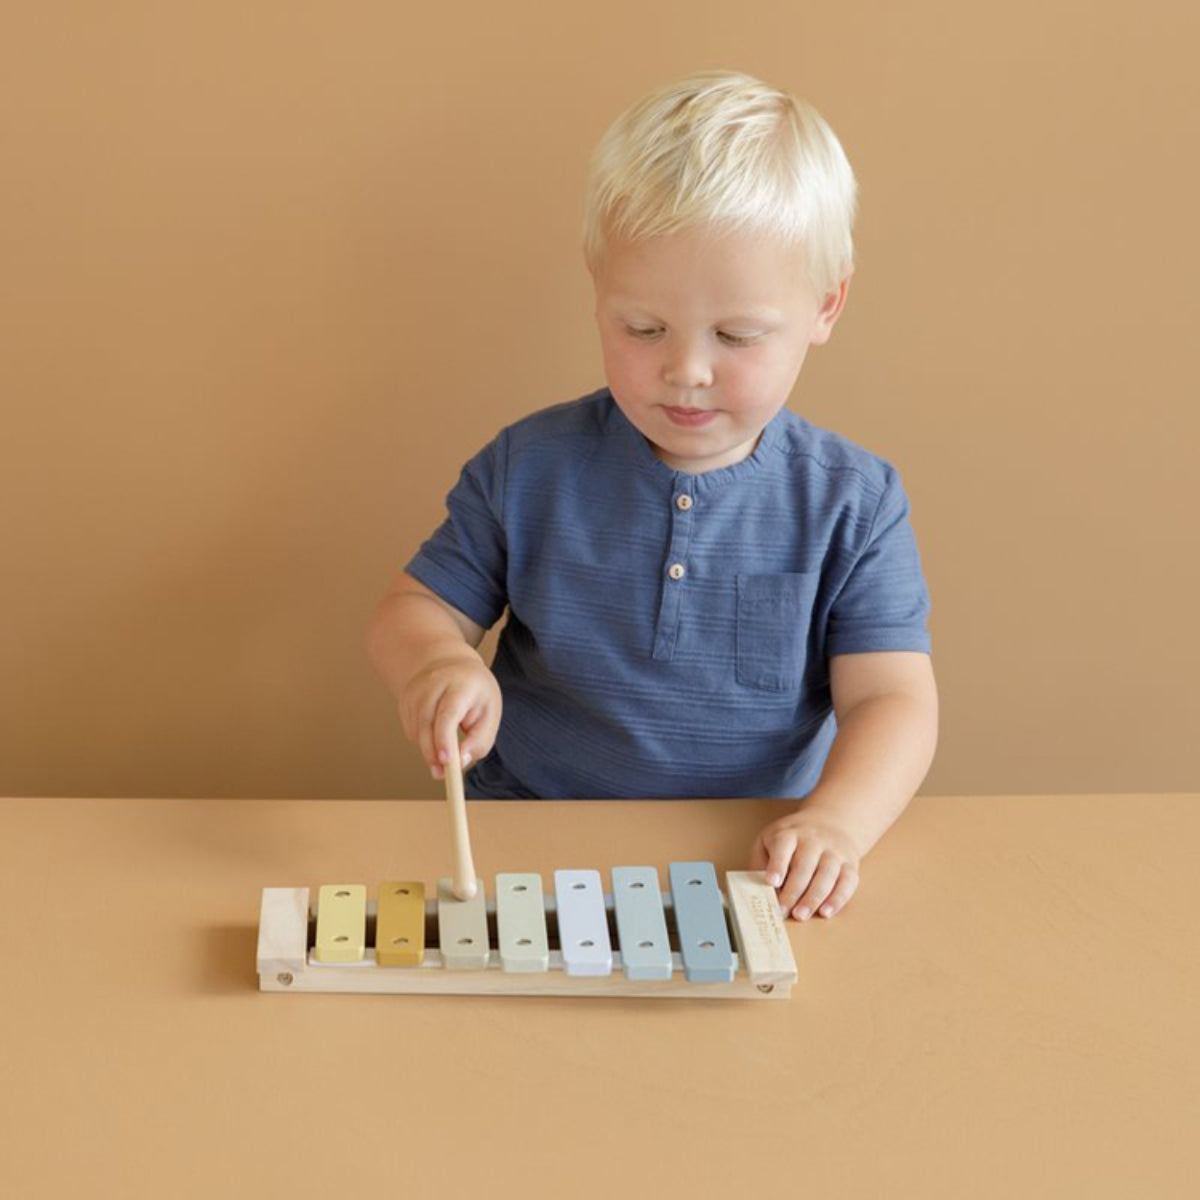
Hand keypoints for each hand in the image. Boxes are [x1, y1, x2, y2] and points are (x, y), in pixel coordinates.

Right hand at [398, 649, 501, 779]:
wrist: (451, 665)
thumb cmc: (476, 692)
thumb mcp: (490, 712)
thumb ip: (480, 740)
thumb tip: (462, 761)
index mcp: (461, 683)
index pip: (448, 712)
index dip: (444, 738)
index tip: (446, 762)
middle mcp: (434, 683)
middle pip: (427, 722)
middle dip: (433, 753)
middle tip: (442, 775)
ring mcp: (416, 690)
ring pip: (416, 729)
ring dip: (428, 749)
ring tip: (445, 753)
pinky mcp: (404, 699)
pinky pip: (410, 729)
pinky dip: (422, 740)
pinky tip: (435, 735)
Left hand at [749, 808, 860, 920]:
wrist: (831, 821)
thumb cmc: (793, 838)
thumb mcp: (770, 839)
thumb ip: (762, 862)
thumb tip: (759, 889)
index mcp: (789, 833)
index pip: (783, 846)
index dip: (777, 864)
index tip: (772, 881)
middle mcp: (814, 840)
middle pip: (805, 865)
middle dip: (793, 891)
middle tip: (783, 911)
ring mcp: (834, 852)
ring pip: (827, 874)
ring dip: (813, 898)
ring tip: (801, 915)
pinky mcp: (850, 864)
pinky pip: (847, 882)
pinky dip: (838, 899)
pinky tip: (825, 912)